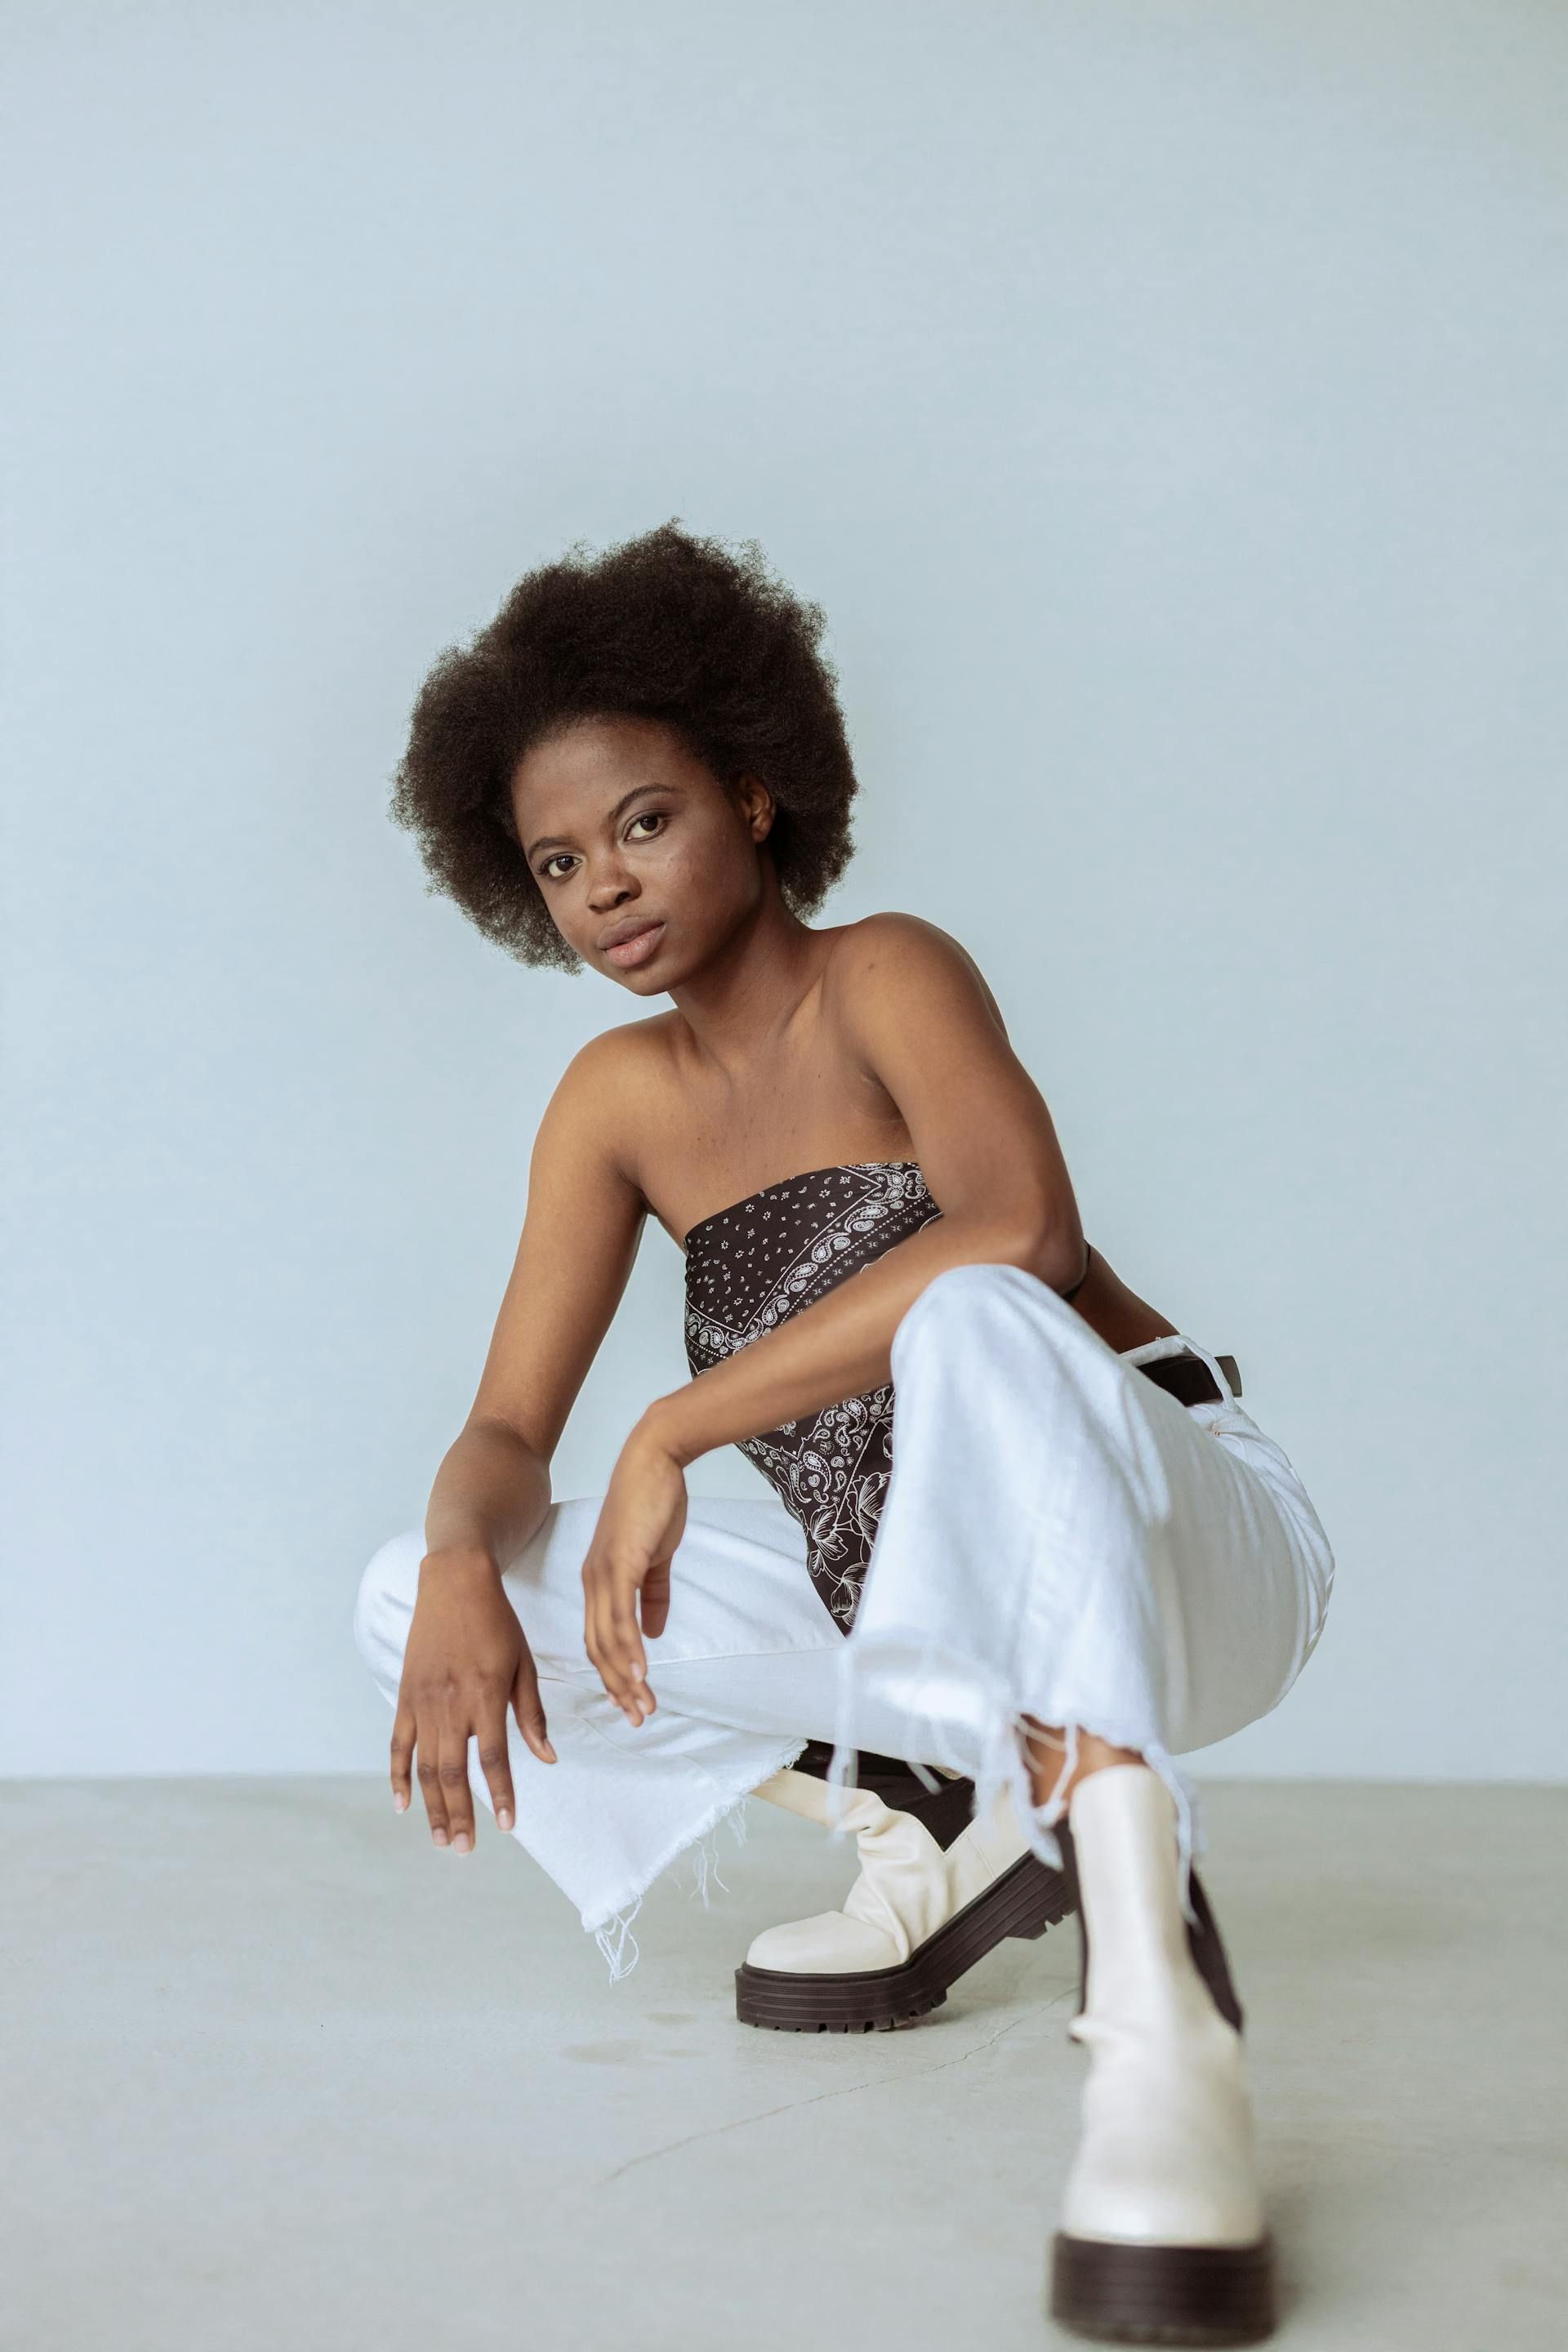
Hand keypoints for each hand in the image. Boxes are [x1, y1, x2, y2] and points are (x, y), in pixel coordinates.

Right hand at [390, 1547, 555, 1852]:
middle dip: (460, 1815)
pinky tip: (404, 1806)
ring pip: (425, 1767)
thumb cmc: (497, 1623)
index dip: (502, 1794)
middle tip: (464, 1850)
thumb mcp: (524, 1664)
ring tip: (441, 1840)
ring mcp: (423, 1702)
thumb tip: (548, 1758)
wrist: (454, 1584)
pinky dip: (398, 1777)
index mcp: (486, 1695)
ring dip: (433, 1807)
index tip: (509, 1825)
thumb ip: (532, 1714)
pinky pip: (398, 1745)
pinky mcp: (405, 1696)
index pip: (493, 1758)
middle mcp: (451, 1704)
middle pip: (454, 1772)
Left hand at [581, 1423, 688, 1725]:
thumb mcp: (655, 1555)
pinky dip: (629, 1649)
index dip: (613, 1673)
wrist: (655, 1459)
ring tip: (643, 1707)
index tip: (628, 1702)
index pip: (600, 1638)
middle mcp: (595, 1582)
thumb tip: (655, 1632)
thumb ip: (653, 1594)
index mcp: (599, 1581)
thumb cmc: (655, 1502)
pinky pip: (621, 1616)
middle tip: (637, 1718)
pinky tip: (641, 1673)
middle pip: (599, 1648)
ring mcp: (604, 1574)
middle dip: (618, 1687)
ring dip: (626, 1678)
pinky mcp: (620, 1564)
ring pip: (609, 1640)